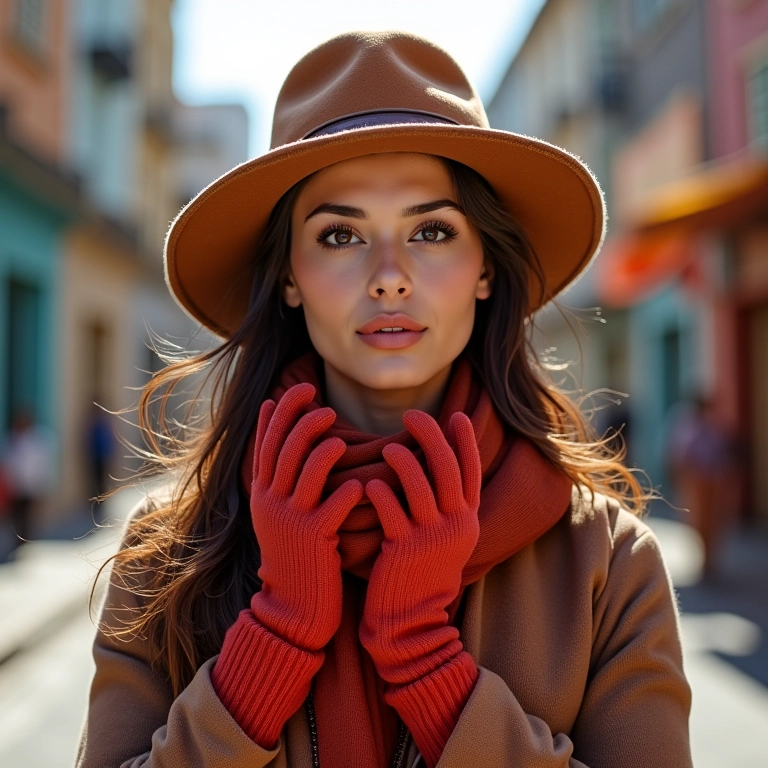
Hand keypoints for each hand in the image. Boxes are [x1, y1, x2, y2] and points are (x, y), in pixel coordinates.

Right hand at [249, 383, 362, 650]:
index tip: (304, 388)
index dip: (284, 411)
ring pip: (305, 472)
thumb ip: (277, 473)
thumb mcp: (275, 511)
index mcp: (263, 493)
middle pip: (285, 450)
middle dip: (303, 421)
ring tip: (340, 438)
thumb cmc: (293, 552)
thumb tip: (274, 425)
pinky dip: (346, 491)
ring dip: (324, 450)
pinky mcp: (315, 540)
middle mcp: (272, 503)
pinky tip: (360, 484)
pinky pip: (332, 506)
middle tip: (326, 407)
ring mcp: (292, 521)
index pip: (268, 441)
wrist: (294, 607)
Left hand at [360, 410, 480, 683]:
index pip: (472, 471)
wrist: (411, 625)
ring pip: (420, 484)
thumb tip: (437, 469)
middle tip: (413, 415)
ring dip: (403, 459)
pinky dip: (380, 491)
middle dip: (431, 436)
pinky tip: (369, 483)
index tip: (457, 415)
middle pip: (447, 468)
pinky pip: (391, 509)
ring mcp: (431, 538)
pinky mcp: (403, 550)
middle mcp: (455, 526)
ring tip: (387, 447)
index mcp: (467, 521)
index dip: (465, 441)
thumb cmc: (421, 577)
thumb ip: (446, 509)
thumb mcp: (446, 542)